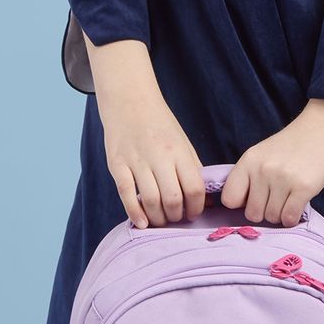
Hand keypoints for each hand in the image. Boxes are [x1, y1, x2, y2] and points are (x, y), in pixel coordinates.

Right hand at [87, 40, 206, 227]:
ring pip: (150, 200)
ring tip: (160, 220)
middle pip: (173, 198)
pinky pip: (126, 194)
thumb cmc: (159, 125)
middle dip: (176, 216)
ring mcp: (136, 161)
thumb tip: (206, 200)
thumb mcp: (183, 143)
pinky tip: (141, 222)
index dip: (196, 208)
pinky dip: (135, 213)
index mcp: (179, 152)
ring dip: (158, 218)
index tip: (193, 214)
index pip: (194, 188)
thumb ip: (194, 170)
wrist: (129, 101)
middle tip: (175, 219)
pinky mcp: (117, 164)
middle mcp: (159, 157)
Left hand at [220, 101, 323, 226]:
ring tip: (290, 198)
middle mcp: (263, 170)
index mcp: (249, 160)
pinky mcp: (303, 188)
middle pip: (252, 214)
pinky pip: (289, 218)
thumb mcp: (265, 153)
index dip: (242, 203)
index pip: (229, 199)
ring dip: (281, 214)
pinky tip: (297, 204)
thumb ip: (251, 175)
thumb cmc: (297, 143)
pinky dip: (292, 218)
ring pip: (272, 218)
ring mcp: (283, 179)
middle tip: (277, 199)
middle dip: (264, 212)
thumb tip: (243, 207)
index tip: (254, 198)